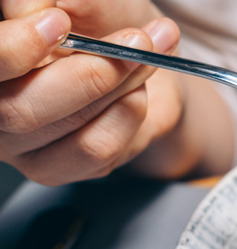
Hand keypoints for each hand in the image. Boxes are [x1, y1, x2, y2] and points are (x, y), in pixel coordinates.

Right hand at [0, 1, 219, 184]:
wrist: (144, 60)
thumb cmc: (105, 22)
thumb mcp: (88, 0)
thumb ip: (68, 0)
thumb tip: (34, 8)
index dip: (13, 49)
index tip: (59, 23)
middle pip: (18, 110)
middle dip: (90, 72)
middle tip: (137, 41)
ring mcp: (20, 144)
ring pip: (65, 128)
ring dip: (121, 88)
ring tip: (147, 55)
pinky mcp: (56, 167)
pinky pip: (95, 151)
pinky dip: (127, 116)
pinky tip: (137, 94)